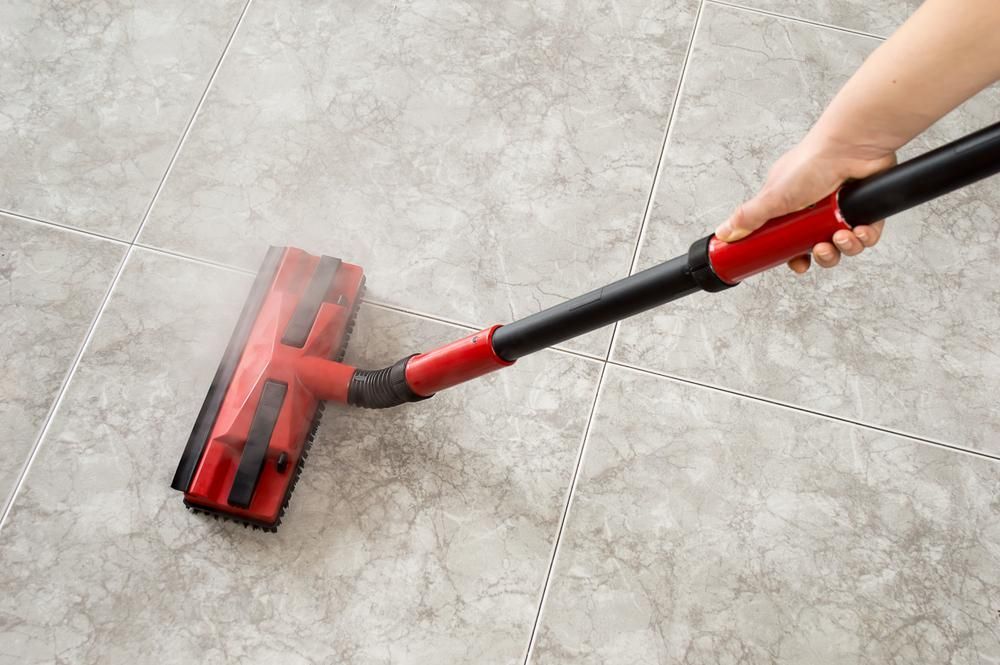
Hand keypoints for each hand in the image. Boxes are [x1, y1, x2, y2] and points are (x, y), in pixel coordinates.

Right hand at [714, 134, 895, 272]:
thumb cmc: (811, 162)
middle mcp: (817, 207)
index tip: (795, 263)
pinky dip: (864, 238)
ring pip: (844, 244)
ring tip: (838, 238)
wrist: (851, 146)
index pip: (789, 238)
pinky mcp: (867, 207)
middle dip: (821, 256)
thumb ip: (748, 218)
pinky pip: (867, 235)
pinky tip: (857, 230)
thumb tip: (724, 233)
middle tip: (818, 251)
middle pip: (818, 246)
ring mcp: (843, 208)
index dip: (793, 255)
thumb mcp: (773, 196)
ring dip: (843, 248)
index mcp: (792, 203)